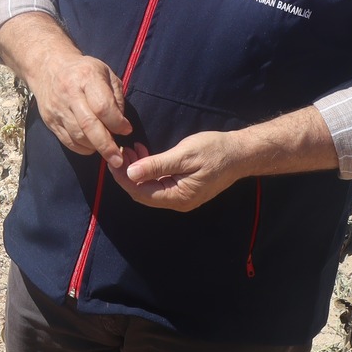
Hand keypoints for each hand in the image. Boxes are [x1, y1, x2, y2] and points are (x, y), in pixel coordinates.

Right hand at [29, 53, 132, 171]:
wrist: (48, 67)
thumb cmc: (83, 70)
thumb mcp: (105, 73)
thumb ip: (116, 97)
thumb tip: (122, 125)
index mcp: (86, 78)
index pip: (103, 106)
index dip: (117, 122)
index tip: (127, 130)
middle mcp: (70, 94)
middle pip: (89, 125)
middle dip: (106, 145)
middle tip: (119, 160)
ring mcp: (57, 109)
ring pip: (78, 136)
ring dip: (95, 147)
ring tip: (107, 151)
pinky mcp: (49, 120)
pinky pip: (67, 141)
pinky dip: (82, 148)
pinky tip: (92, 146)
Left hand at [117, 131, 248, 211]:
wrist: (240, 154)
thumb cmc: (215, 151)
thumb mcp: (183, 155)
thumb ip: (156, 165)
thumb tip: (130, 173)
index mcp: (178, 197)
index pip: (140, 192)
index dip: (123, 177)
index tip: (112, 159)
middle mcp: (177, 201)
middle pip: (142, 192)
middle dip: (127, 173)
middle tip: (118, 152)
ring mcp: (181, 196)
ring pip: (149, 186)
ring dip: (137, 170)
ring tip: (130, 150)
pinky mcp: (183, 188)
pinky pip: (159, 182)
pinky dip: (149, 169)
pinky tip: (143, 153)